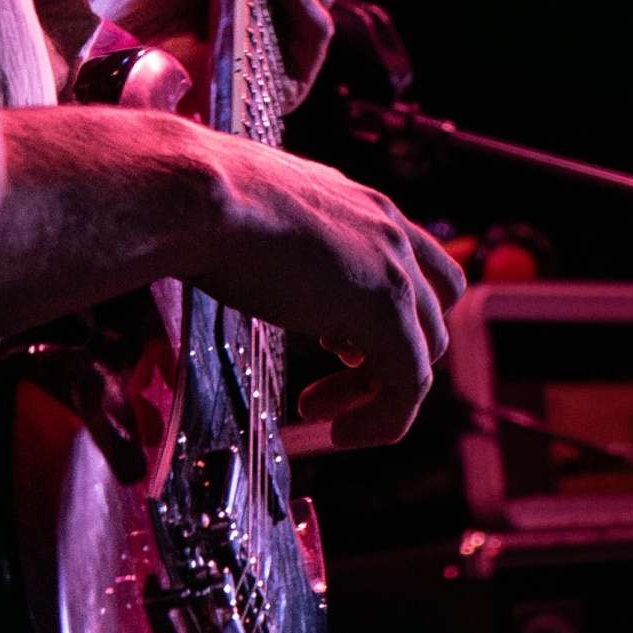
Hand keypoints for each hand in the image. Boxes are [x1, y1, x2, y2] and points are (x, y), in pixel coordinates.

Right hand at [187, 126, 466, 447]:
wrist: (203, 198)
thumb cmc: (208, 206)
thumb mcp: (263, 219)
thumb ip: (287, 243)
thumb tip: (268, 272)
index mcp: (359, 204)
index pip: (410, 263)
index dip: (381, 314)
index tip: (332, 347)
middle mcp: (388, 228)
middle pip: (428, 310)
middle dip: (383, 359)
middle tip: (325, 392)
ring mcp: (394, 266)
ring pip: (426, 349)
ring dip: (382, 394)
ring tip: (327, 421)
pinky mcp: (386, 308)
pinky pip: (410, 383)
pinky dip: (385, 419)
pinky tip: (339, 434)